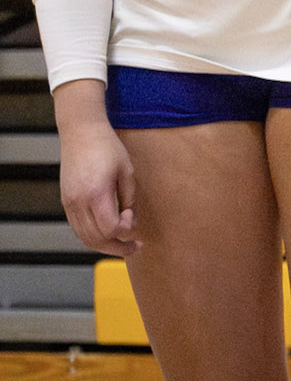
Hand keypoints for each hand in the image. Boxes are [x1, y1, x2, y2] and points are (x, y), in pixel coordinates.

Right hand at [57, 109, 138, 257]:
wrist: (81, 133)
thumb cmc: (108, 148)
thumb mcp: (127, 171)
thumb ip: (129, 199)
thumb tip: (131, 223)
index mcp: (95, 193)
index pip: (110, 228)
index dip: (125, 231)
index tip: (134, 220)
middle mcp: (78, 202)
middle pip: (95, 239)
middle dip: (117, 248)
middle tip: (136, 247)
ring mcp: (68, 203)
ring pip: (84, 237)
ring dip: (104, 246)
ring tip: (123, 245)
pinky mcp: (65, 201)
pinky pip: (78, 228)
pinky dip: (93, 236)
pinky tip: (108, 234)